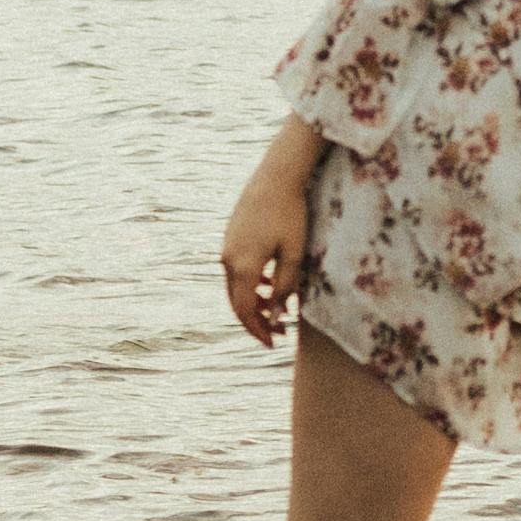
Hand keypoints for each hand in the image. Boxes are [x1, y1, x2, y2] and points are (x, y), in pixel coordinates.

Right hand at [222, 133, 320, 351]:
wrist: (276, 176)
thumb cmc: (290, 213)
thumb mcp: (293, 254)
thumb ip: (283, 288)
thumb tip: (274, 317)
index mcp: (243, 266)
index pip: (245, 311)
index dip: (258, 331)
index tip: (274, 344)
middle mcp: (228, 259)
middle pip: (237, 302)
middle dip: (257, 321)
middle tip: (278, 334)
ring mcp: (227, 247)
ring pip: (235, 287)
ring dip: (254, 303)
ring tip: (278, 311)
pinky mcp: (231, 237)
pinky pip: (236, 270)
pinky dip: (251, 284)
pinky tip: (269, 285)